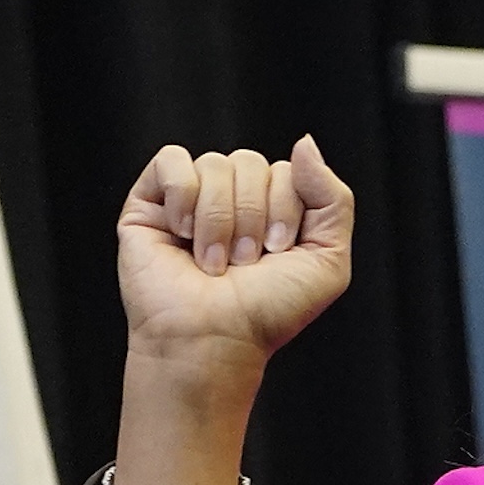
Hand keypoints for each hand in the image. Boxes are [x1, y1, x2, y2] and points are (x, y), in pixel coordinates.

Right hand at [107, 138, 353, 484]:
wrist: (214, 341)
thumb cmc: (267, 313)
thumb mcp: (327, 261)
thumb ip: (333, 199)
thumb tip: (304, 143)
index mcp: (271, 208)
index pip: (286, 171)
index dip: (285, 211)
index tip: (275, 255)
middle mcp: (231, 199)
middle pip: (250, 162)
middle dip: (252, 217)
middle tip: (242, 264)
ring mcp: (189, 199)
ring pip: (214, 164)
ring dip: (220, 221)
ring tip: (212, 262)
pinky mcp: (150, 202)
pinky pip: (172, 160)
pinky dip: (183, 198)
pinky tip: (182, 234)